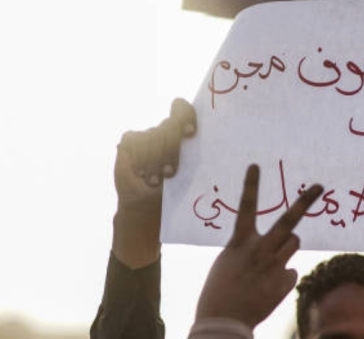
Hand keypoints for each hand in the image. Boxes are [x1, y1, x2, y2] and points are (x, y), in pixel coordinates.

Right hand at [112, 98, 195, 267]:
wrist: (150, 205)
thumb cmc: (177, 189)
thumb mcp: (193, 175)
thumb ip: (203, 158)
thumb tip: (235, 155)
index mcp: (181, 132)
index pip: (181, 109)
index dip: (184, 115)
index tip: (191, 132)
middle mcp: (163, 131)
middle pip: (168, 126)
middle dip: (171, 150)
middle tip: (170, 173)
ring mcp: (145, 135)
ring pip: (151, 136)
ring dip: (154, 160)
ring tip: (157, 180)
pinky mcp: (128, 143)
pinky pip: (134, 142)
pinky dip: (139, 159)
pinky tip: (141, 174)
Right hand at [196, 165, 323, 327]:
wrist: (223, 321)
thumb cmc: (219, 291)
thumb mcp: (228, 262)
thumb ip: (250, 249)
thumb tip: (277, 248)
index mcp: (239, 242)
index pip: (246, 207)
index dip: (251, 185)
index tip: (256, 165)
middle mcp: (260, 249)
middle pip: (288, 221)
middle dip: (305, 201)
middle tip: (320, 186)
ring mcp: (274, 265)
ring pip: (294, 242)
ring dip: (287, 246)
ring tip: (271, 261)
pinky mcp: (284, 281)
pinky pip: (291, 270)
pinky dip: (283, 276)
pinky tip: (268, 288)